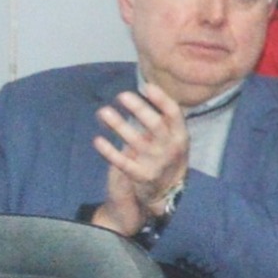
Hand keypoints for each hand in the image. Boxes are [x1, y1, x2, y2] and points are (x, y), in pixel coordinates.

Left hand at [88, 84, 190, 232]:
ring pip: (136, 141)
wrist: (168, 190)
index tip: (146, 87)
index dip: (162, 100)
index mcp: (180, 135)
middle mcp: (170, 148)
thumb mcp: (173, 137)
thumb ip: (163, 118)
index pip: (174, 114)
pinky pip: (123, 162)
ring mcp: (156, 163)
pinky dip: (109, 152)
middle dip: (139, 109)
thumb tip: (147, 89)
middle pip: (155, 125)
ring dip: (119, 125)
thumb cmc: (166, 154)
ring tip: (103, 112)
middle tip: (121, 95)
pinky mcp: (141, 176)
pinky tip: (98, 140)